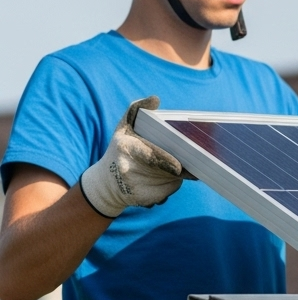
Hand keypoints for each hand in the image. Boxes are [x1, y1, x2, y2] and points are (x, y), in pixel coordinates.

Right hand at [79, 97, 189, 217]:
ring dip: (176, 174)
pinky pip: (169, 190)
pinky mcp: (145, 201)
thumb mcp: (123, 128)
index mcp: (125, 148)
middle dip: (180, 166)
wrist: (106, 184)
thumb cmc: (119, 150)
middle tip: (188, 161)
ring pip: (172, 180)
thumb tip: (156, 99)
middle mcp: (129, 169)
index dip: (166, 161)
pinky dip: (171, 184)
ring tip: (167, 167)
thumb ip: (137, 110)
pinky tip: (161, 180)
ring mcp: (137, 187)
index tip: (179, 167)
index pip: (150, 155)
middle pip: (166, 170)